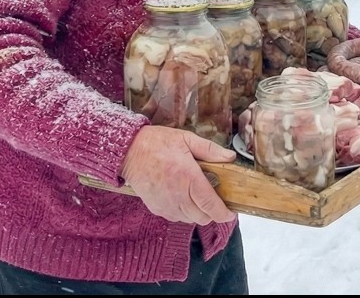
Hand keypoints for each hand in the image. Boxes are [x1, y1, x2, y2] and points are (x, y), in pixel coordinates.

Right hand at [120, 125, 237, 224]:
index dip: (225, 214)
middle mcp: (179, 196)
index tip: (231, 212)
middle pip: (204, 218)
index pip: (212, 206)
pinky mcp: (157, 208)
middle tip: (213, 197)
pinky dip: (183, 212)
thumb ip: (210, 150)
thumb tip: (230, 157)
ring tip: (195, 194)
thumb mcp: (187, 139)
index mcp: (190, 178)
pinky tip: (181, 196)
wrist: (129, 151)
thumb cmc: (157, 143)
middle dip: (212, 211)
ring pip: (190, 220)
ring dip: (197, 212)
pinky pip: (176, 218)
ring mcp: (167, 205)